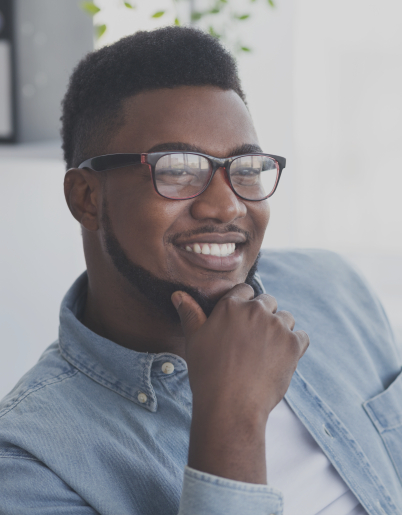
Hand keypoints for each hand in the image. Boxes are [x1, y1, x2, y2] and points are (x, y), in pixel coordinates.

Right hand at [171, 284, 308, 483]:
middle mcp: (255, 310)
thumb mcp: (194, 339)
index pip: (245, 290)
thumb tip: (178, 294)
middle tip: (253, 340)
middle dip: (263, 315)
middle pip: (268, 301)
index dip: (244, 304)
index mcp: (231, 305)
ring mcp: (276, 326)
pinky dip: (295, 346)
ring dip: (280, 330)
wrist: (230, 405)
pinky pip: (301, 337)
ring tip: (266, 352)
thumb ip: (190, 313)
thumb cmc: (207, 373)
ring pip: (286, 318)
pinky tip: (280, 359)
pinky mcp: (293, 344)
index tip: (242, 322)